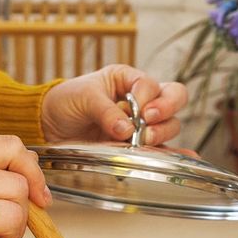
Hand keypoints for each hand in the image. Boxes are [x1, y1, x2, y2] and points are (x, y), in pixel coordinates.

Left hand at [40, 66, 187, 147]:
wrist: (50, 125)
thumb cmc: (66, 101)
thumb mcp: (83, 97)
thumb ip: (105, 111)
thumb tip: (126, 129)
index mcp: (127, 79)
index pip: (150, 84)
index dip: (147, 97)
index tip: (137, 109)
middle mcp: (140, 99)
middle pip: (173, 98)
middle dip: (165, 110)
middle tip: (147, 120)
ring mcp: (142, 123)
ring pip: (170, 124)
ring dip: (162, 132)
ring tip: (142, 140)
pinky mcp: (139, 145)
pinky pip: (164, 148)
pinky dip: (177, 153)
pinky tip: (187, 157)